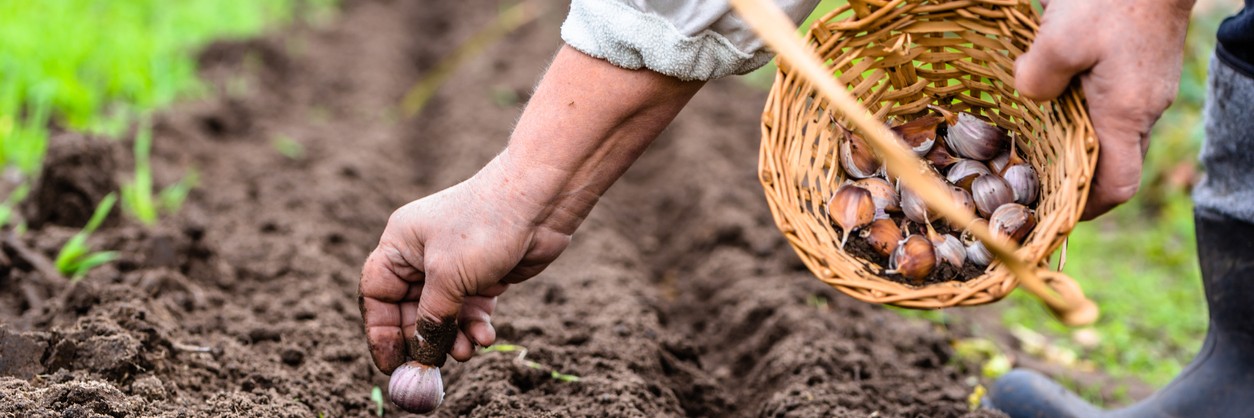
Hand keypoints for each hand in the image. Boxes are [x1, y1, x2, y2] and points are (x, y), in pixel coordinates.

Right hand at [359, 156, 571, 372]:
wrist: (539, 202)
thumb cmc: (484, 228)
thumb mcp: (448, 277)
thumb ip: (432, 318)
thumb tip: (421, 353)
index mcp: (400, 245)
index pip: (377, 294)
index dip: (380, 330)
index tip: (390, 363)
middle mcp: (422, 255)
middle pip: (410, 310)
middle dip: (423, 339)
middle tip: (433, 366)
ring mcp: (453, 266)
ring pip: (443, 315)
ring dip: (452, 337)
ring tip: (467, 352)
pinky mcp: (482, 276)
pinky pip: (469, 311)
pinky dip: (475, 326)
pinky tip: (485, 337)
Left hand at [1015, 0, 1193, 219]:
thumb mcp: (1059, 39)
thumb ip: (1036, 79)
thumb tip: (1028, 96)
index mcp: (1125, 114)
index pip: (1118, 186)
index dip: (1087, 207)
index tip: (1054, 209)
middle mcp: (1144, 108)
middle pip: (1111, 161)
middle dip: (1072, 173)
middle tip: (1029, 173)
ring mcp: (1147, 88)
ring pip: (1110, 129)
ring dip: (1075, 136)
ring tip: (1033, 132)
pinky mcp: (1144, 68)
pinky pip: (1113, 102)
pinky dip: (1084, 108)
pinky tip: (1054, 90)